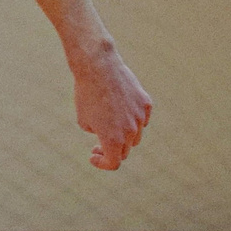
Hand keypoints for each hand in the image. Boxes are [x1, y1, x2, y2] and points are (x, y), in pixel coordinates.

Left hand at [71, 46, 152, 169]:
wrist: (98, 67)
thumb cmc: (86, 94)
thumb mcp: (84, 120)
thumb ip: (99, 134)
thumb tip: (107, 134)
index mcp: (113, 140)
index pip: (114, 163)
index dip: (102, 163)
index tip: (93, 155)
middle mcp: (130, 132)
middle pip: (125, 151)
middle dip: (111, 150)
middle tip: (98, 144)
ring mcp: (140, 117)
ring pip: (136, 136)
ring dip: (124, 137)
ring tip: (110, 127)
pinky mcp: (146, 103)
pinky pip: (142, 119)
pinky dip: (133, 120)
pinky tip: (121, 111)